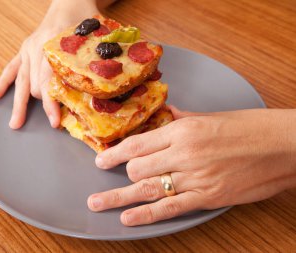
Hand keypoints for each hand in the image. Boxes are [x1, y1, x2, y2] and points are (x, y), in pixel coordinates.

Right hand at [0, 0, 99, 128]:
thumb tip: (94, 94)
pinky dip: (2, 83)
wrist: (68, 1)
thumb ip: (89, 63)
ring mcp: (27, 49)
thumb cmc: (82, 18)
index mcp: (51, 45)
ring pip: (20, 81)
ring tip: (15, 123)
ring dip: (18, 103)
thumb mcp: (90, 40)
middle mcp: (36, 48)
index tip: (55, 121)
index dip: (51, 104)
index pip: (47, 82)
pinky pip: (10, 68)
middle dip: (42, 105)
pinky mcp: (24, 49)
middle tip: (51, 123)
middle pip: (34, 85)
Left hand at [88, 106, 295, 225]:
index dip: (114, 153)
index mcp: (183, 129)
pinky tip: (127, 218)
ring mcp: (194, 177)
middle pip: (137, 168)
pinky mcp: (207, 197)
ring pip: (146, 188)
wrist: (283, 145)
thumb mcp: (212, 117)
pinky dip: (145, 215)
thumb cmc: (249, 128)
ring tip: (96, 203)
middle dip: (121, 174)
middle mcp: (184, 153)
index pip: (138, 143)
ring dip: (117, 197)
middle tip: (109, 178)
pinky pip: (169, 208)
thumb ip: (183, 118)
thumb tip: (166, 114)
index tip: (100, 159)